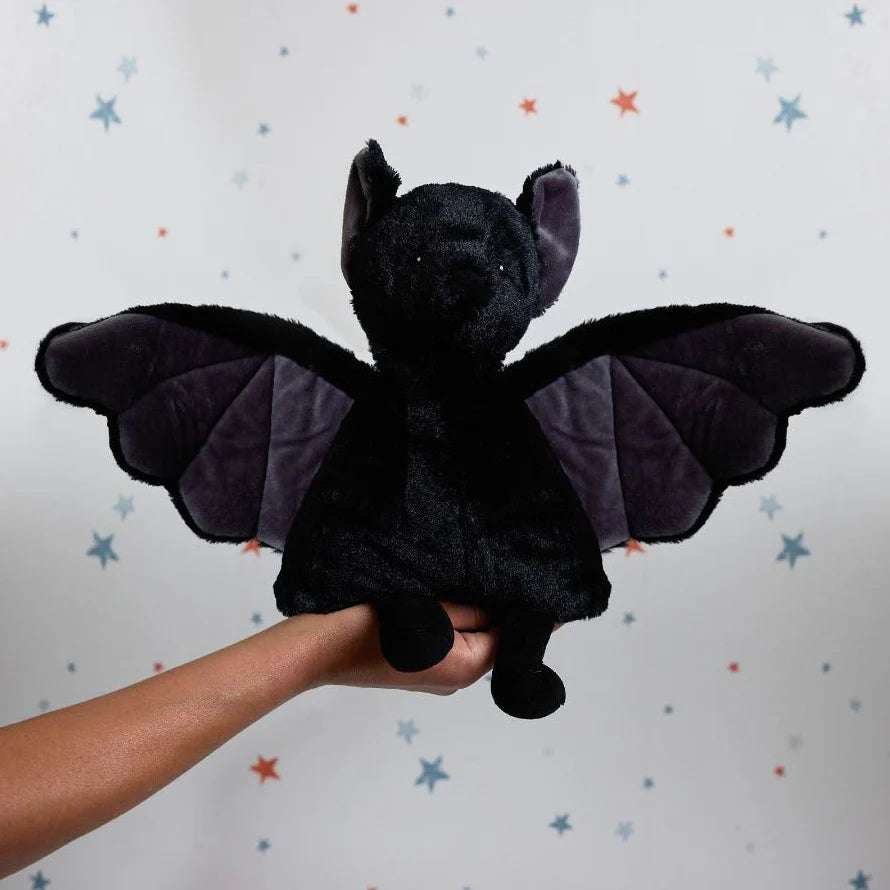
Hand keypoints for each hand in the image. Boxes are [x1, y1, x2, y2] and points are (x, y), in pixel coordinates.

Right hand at [304, 602, 499, 694]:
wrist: (326, 648)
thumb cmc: (379, 627)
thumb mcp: (433, 609)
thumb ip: (472, 609)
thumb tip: (502, 607)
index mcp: (467, 669)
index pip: (506, 639)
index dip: (510, 612)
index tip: (510, 584)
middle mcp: (457, 682)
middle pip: (487, 642)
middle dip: (487, 615)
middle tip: (484, 580)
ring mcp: (437, 680)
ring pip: (466, 644)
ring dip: (465, 620)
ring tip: (460, 588)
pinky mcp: (418, 672)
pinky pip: (446, 647)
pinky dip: (448, 628)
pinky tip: (438, 604)